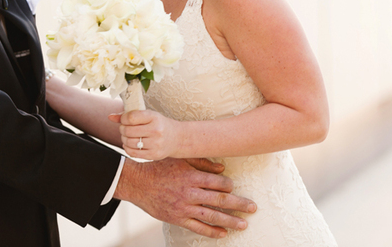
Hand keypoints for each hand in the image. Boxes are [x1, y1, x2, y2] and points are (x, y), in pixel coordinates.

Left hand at [109, 110, 182, 159]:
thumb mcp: (148, 116)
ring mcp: (155, 144)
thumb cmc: (159, 124)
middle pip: (128, 131)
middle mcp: (156, 131)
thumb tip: (110, 117)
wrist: (176, 138)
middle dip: (122, 129)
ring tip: (127, 136)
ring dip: (124, 139)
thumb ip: (129, 115)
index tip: (124, 119)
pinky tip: (130, 144)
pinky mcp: (154, 155)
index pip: (131, 117)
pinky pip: (133, 153)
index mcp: (154, 117)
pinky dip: (127, 148)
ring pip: (129, 142)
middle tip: (124, 128)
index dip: (123, 118)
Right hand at [113, 157, 256, 238]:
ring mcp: (184, 208)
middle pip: (220, 200)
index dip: (229, 185)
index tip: (234, 187)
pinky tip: (223, 233)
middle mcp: (190, 193)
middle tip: (253, 208)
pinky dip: (212, 231)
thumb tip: (223, 168)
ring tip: (243, 224)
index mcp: (192, 177)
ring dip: (230, 221)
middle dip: (239, 204)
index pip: (218, 183)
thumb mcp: (181, 159)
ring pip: (212, 216)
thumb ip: (202, 162)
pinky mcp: (177, 218)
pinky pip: (197, 227)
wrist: (138, 183)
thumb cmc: (160, 167)